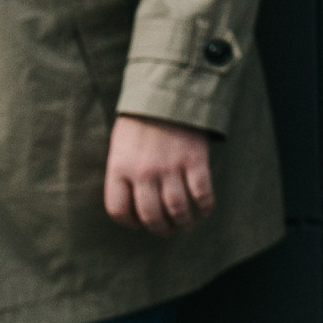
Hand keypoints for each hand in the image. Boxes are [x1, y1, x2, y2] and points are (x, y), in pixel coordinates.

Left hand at [104, 114, 216, 234]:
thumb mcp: (120, 145)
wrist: (169, 91)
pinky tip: (204, 210)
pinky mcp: (195, 160)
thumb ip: (124, 173)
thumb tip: (136, 201)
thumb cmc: (141, 119)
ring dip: (183, 223)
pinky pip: (202, 194)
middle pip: (150, 216)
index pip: (118, 210)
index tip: (139, 223)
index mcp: (120, 167)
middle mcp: (143, 172)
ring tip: (187, 225)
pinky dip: (205, 207)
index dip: (130, 223)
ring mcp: (170, 167)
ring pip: (177, 210)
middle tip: (167, 231)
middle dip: (160, 229)